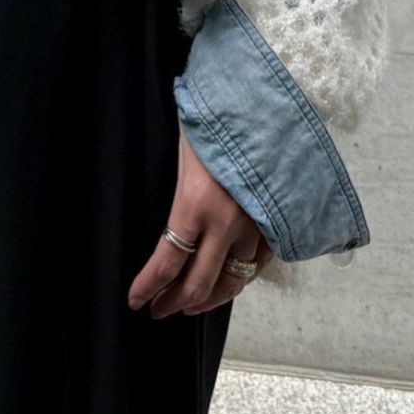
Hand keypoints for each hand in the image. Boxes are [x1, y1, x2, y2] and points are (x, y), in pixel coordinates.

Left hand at [128, 128, 271, 316]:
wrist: (260, 103)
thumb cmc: (213, 120)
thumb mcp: (183, 155)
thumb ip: (178, 198)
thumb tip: (166, 233)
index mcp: (195, 204)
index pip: (167, 263)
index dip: (148, 287)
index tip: (136, 300)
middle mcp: (227, 223)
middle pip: (198, 284)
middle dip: (173, 303)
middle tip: (159, 310)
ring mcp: (256, 225)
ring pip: (233, 281)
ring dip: (208, 299)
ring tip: (189, 305)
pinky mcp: (277, 222)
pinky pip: (260, 265)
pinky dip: (241, 279)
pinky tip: (227, 283)